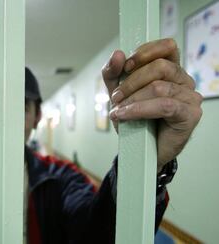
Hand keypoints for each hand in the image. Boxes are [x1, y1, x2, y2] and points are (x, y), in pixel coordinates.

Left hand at [101, 38, 201, 171]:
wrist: (140, 150)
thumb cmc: (134, 119)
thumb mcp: (118, 93)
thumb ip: (113, 73)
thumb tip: (117, 54)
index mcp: (171, 70)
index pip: (166, 47)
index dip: (145, 52)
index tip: (126, 65)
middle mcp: (184, 81)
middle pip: (160, 66)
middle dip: (132, 81)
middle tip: (116, 97)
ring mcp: (190, 97)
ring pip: (159, 87)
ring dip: (132, 98)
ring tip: (118, 110)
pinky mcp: (190, 115)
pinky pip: (164, 105)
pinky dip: (139, 109)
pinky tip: (124, 115)